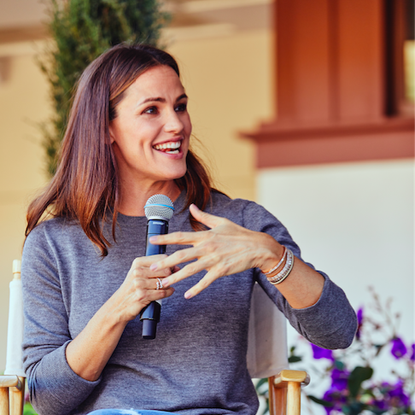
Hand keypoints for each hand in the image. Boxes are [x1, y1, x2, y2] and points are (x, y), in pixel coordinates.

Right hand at [111, 255, 175, 321]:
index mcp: (138, 263)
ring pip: (164, 282)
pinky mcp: (142, 295)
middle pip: (165, 271)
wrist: (119, 305)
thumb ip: (157, 268)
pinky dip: (168, 293)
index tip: (173, 269)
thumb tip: (177, 267)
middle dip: (171, 276)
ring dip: (169, 286)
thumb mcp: (141, 273)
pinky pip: (162, 293)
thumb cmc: (133, 287)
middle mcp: (137, 271)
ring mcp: (139, 284)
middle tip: (170, 280)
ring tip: (167, 287)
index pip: (162, 258)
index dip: (171, 264)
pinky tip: (168, 292)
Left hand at [149, 204, 283, 298]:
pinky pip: (206, 281)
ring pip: (190, 270)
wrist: (257, 246)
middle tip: (151, 267)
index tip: (152, 240)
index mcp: (205, 235)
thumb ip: (203, 217)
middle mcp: (207, 247)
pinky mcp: (222, 270)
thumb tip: (191, 206)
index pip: (180, 236)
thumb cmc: (239, 234)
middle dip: (164, 261)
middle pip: (181, 255)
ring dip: (175, 277)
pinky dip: (196, 289)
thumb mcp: (221, 222)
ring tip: (163, 283)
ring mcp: (214, 259)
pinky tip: (187, 295)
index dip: (165, 238)